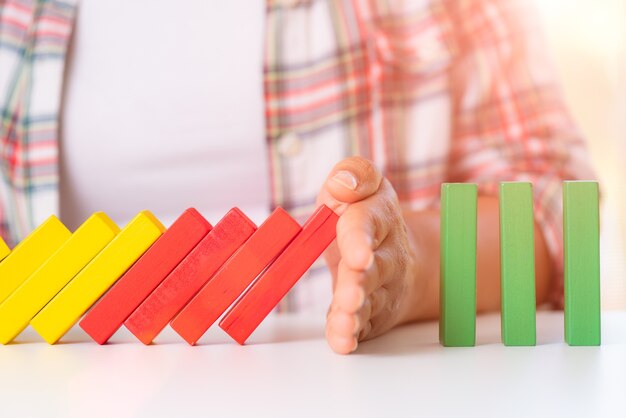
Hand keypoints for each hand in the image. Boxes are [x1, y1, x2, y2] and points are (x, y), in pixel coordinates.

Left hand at [316, 157, 417, 353]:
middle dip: (360, 283)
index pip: (368, 224)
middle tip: (351, 295)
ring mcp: (382, 287)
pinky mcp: (373, 313)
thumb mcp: (363, 186)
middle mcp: (386, 255)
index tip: (358, 256)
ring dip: (355, 314)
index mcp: (379, 216)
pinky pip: (363, 325)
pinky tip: (342, 341)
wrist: (394, 252)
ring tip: (345, 321)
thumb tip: (341, 184)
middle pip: (374, 270)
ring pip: (370, 302)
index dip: (360, 239)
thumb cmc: (365, 215)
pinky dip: (351, 334)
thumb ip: (352, 175)